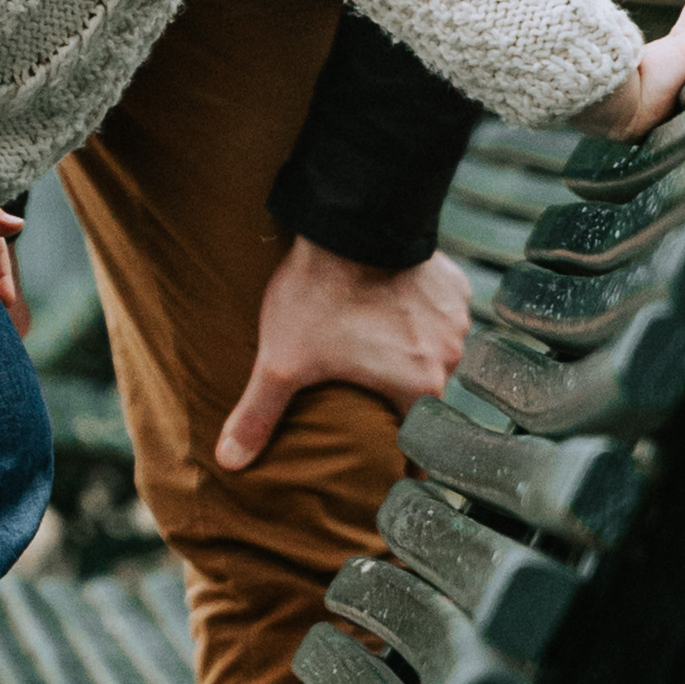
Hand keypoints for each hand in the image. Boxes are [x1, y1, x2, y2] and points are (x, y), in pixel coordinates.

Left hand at [212, 236, 468, 476]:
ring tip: (373, 342)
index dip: (397, 451)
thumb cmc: (319, 295)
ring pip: (434, 350)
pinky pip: (441, 312)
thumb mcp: (282, 361)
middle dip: (396, 393)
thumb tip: (229, 461)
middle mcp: (448, 358)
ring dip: (410, 350)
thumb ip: (258, 413)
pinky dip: (419, 313)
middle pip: (424, 393)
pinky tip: (390, 305)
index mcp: (418, 388)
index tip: (384, 457)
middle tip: (365, 386)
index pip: (414, 441)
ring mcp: (456, 320)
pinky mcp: (454, 286)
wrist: (350, 222)